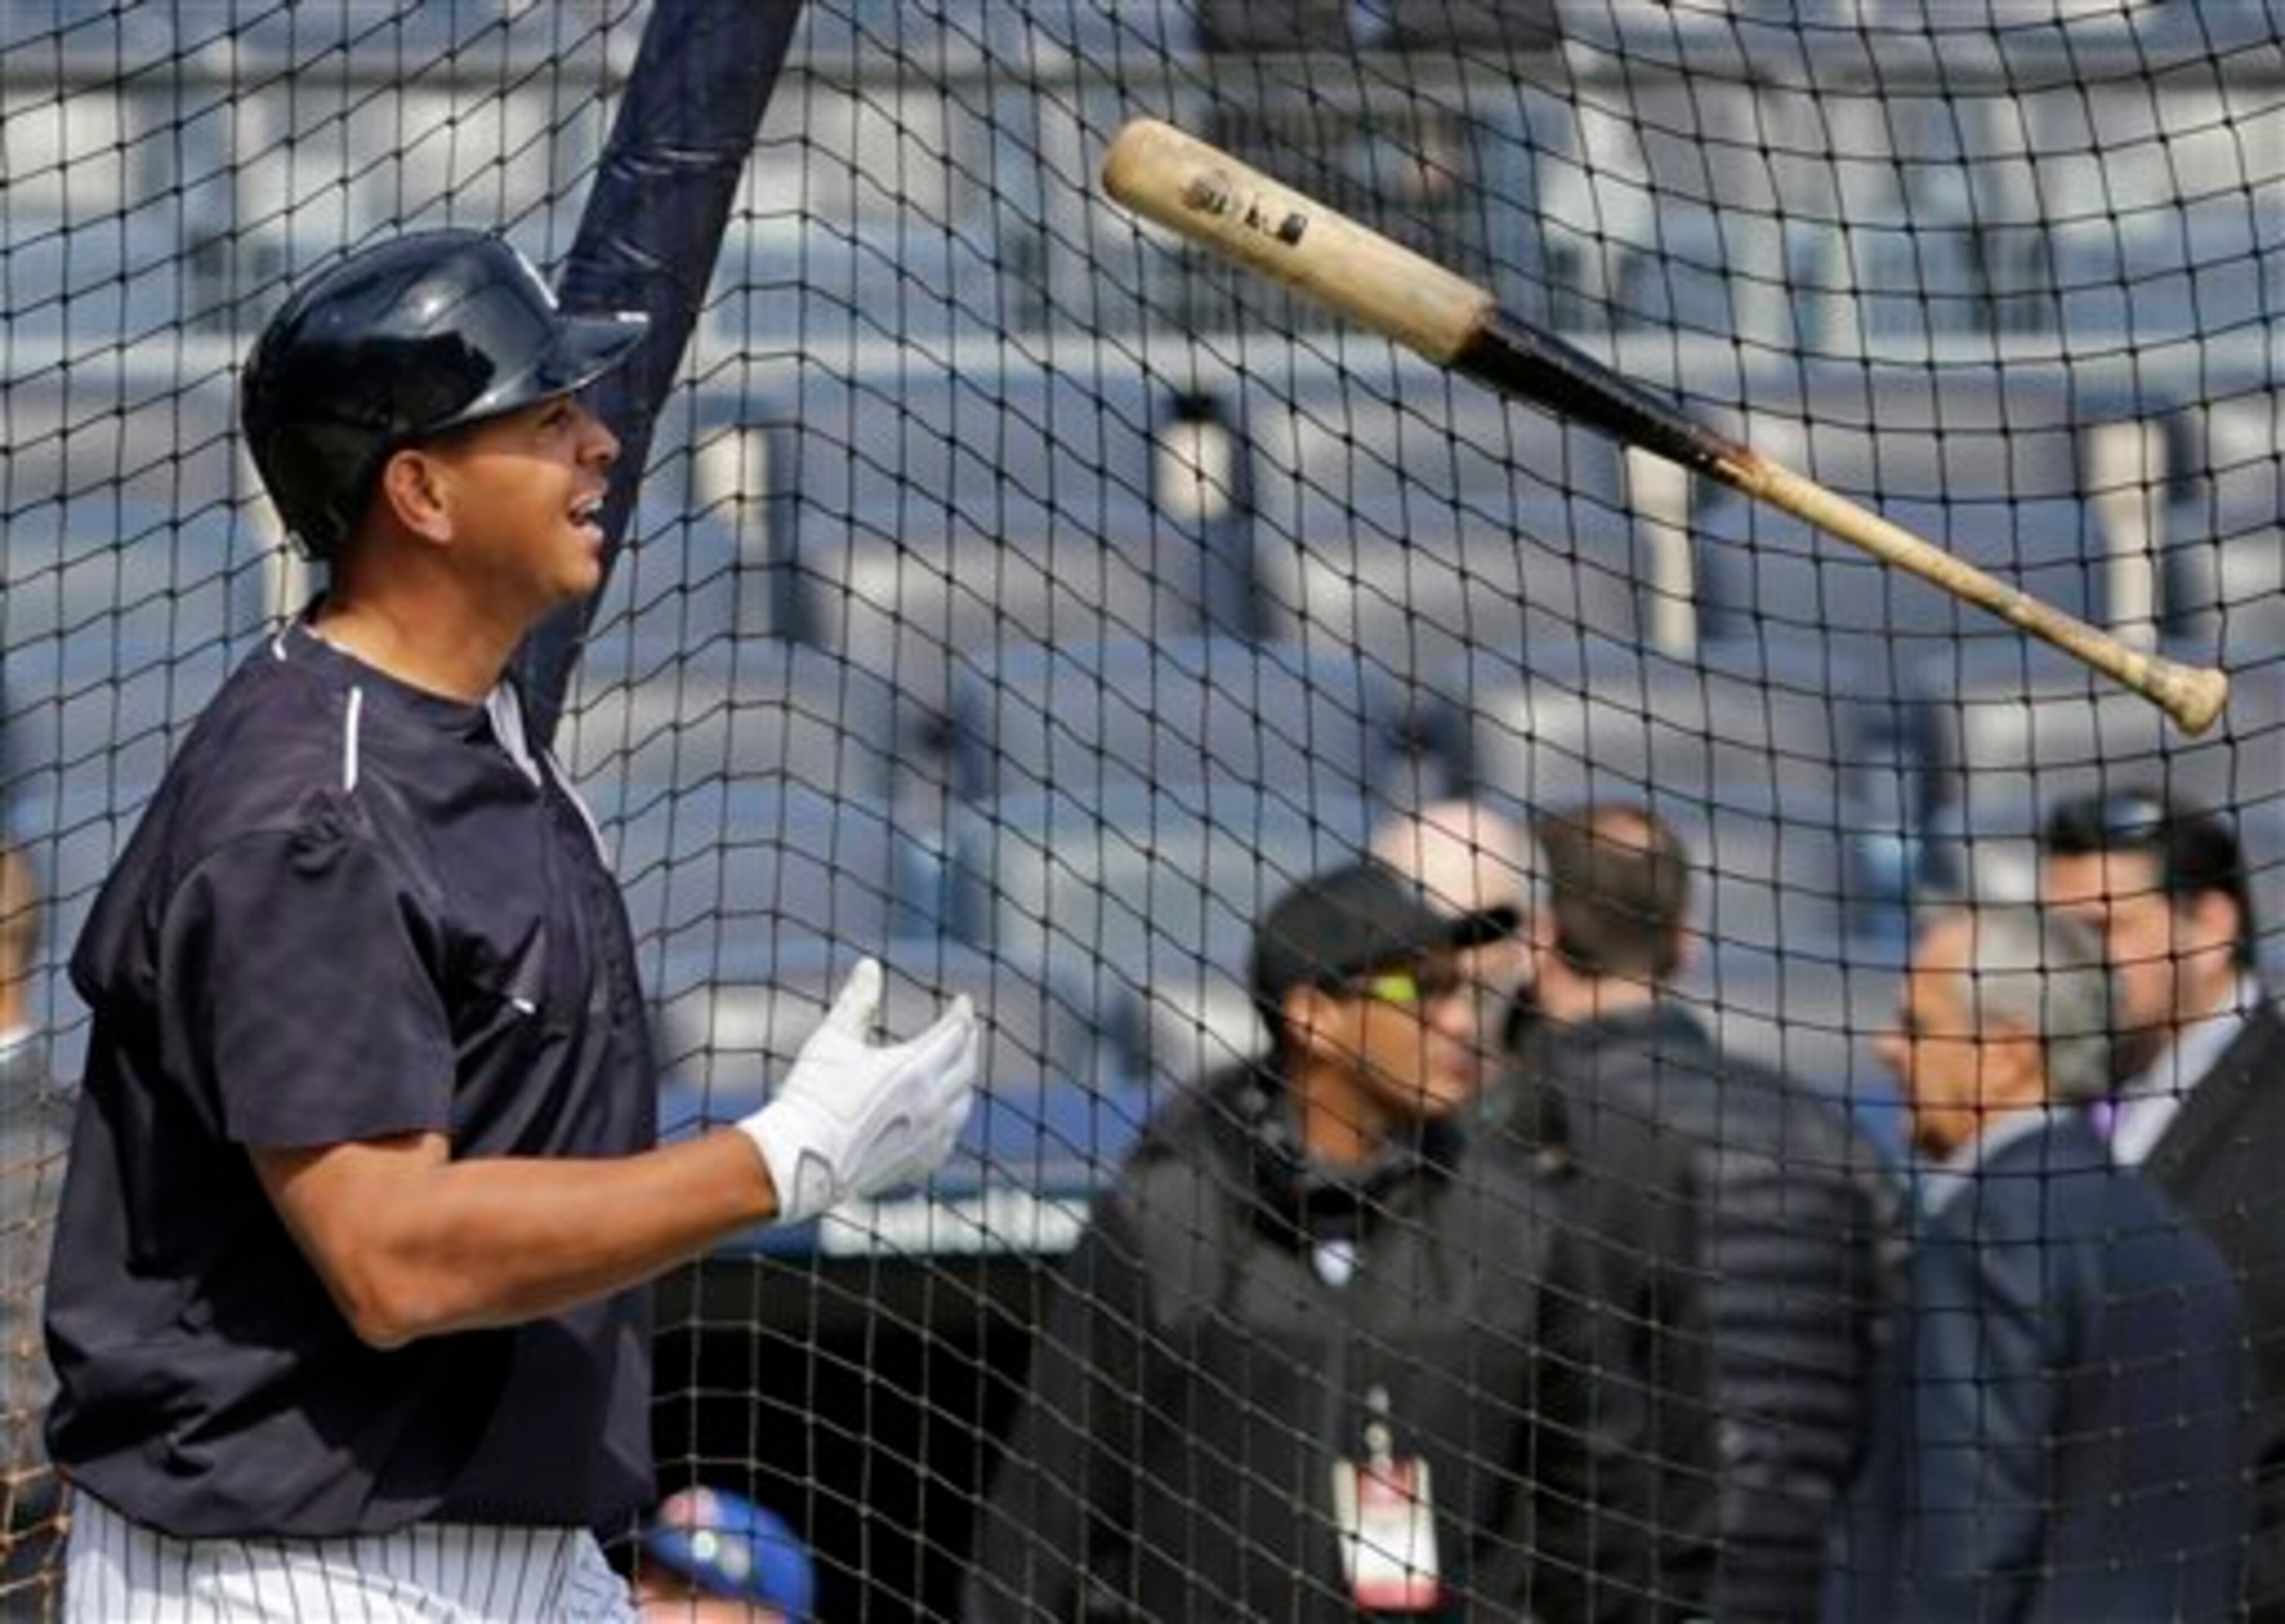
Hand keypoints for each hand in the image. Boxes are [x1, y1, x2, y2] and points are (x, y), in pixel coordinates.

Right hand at [736, 958, 979, 1224]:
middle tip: (965, 1029)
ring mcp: (928, 1137)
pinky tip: (944, 1113)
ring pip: (963, 1103)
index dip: (961, 1014)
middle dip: (968, 1042)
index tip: (963, 1001)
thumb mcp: (833, 1040)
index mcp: (913, 1070)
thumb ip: (857, 1002)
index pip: (954, 1034)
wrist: (799, 1160)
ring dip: (964, 1079)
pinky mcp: (919, 1163)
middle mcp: (930, 1104)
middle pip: (966, 1066)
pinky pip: (950, 1136)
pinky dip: (952, 1116)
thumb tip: (870, 966)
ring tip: (959, 1067)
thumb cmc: (812, 1096)